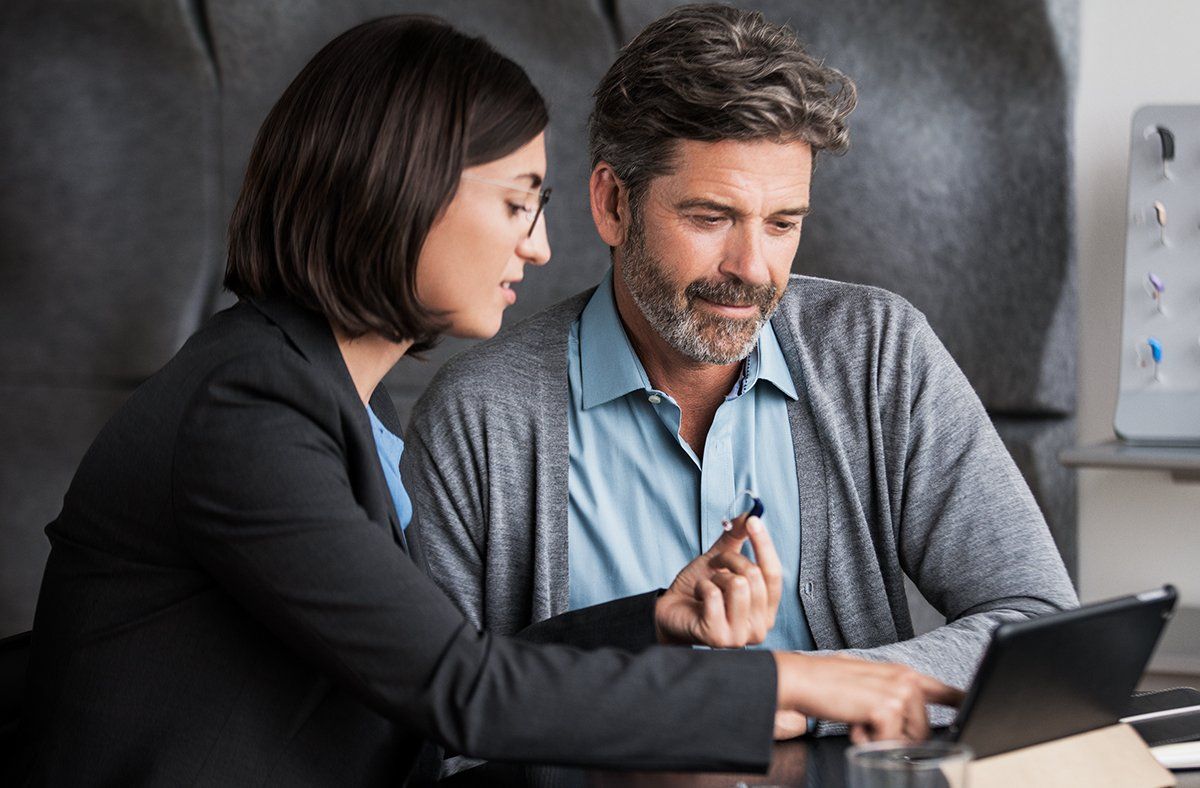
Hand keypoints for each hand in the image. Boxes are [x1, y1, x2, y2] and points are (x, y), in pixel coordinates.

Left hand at [654, 514, 781, 647]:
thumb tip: (750, 514)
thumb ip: (736, 538)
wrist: (670, 611)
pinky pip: (714, 596)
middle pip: (754, 577)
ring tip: (707, 585)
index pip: (774, 574)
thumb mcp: (719, 559)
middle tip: (715, 565)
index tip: (753, 521)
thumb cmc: (697, 590)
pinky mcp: (718, 638)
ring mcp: (740, 636)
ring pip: (737, 585)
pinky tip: (698, 597)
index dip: (764, 545)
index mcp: (766, 609)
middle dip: (729, 561)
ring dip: (715, 577)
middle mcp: (759, 627)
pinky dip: (702, 587)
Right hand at [774, 652, 964, 742]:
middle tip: (865, 720)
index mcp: (902, 673)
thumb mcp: (867, 687)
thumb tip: (901, 725)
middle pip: (922, 730)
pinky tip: (853, 723)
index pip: (943, 691)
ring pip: (908, 739)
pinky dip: (868, 741)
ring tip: (857, 719)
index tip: (974, 707)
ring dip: (881, 739)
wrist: (800, 678)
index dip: (961, 702)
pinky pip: (889, 743)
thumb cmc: (826, 684)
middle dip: (896, 737)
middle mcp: (905, 679)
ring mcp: (898, 691)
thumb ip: (890, 698)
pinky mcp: (886, 706)